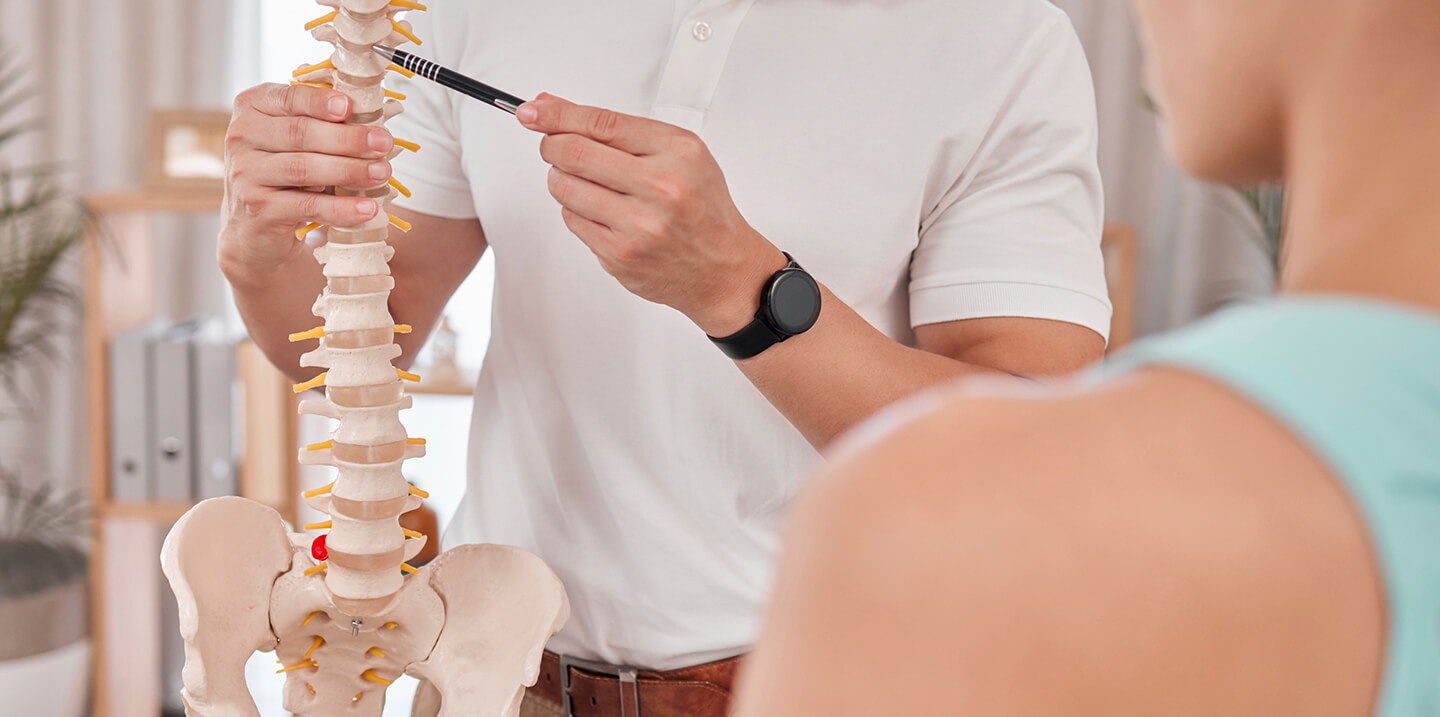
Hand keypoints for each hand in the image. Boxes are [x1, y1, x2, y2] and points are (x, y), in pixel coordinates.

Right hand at [219, 83, 394, 282]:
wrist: (255, 226)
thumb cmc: (285, 172)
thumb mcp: (295, 140)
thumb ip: (321, 122)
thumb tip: (374, 117)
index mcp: (252, 108)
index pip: (287, 98)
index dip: (319, 101)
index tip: (349, 106)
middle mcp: (241, 137)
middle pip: (300, 133)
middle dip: (348, 138)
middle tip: (383, 143)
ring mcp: (246, 174)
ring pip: (303, 168)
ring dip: (349, 170)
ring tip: (381, 173)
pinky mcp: (259, 208)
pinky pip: (307, 206)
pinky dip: (341, 208)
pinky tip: (367, 208)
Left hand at [518, 95, 788, 336]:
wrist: (722, 268)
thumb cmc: (700, 206)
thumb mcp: (678, 153)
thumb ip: (618, 130)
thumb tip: (553, 107)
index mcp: (678, 154)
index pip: (601, 124)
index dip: (557, 114)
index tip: (533, 111)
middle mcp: (661, 189)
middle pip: (573, 153)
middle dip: (552, 145)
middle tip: (553, 146)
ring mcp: (638, 227)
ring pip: (564, 188)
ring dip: (562, 179)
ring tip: (586, 182)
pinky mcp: (619, 256)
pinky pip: (572, 219)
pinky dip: (576, 209)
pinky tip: (602, 211)